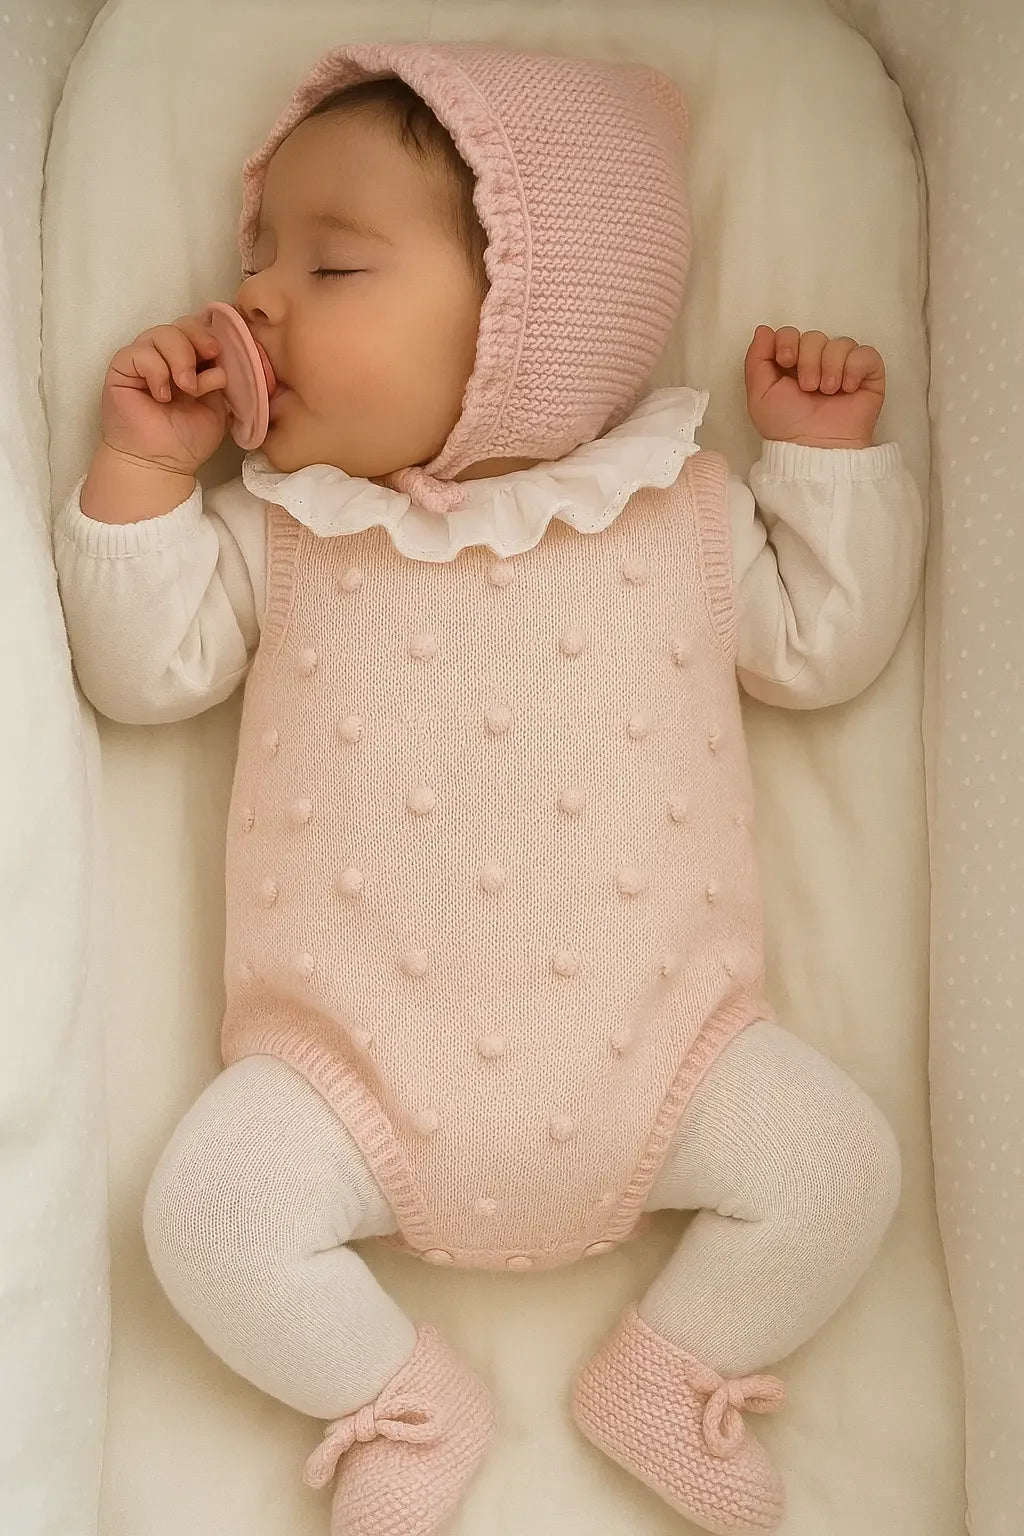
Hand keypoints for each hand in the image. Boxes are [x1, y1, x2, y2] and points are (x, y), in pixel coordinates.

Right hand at [99, 312, 231, 474]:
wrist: (160, 464)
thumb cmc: (187, 439)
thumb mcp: (217, 407)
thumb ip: (222, 381)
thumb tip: (226, 361)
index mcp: (190, 362)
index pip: (198, 330)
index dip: (209, 335)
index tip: (220, 352)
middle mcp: (166, 357)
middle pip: (180, 325)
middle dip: (198, 339)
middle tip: (208, 359)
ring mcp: (144, 360)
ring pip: (161, 333)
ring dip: (180, 357)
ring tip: (186, 388)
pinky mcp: (122, 369)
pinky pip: (139, 353)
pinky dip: (156, 371)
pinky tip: (162, 396)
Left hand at [744, 325, 884, 448]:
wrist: (815, 447)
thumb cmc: (786, 426)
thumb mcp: (759, 395)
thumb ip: (756, 359)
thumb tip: (764, 330)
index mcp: (791, 365)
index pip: (790, 332)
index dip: (788, 341)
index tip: (785, 361)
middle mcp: (818, 362)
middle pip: (814, 335)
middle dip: (808, 360)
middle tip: (808, 387)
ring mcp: (844, 367)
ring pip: (840, 343)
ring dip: (830, 367)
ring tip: (828, 392)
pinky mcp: (868, 375)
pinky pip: (865, 354)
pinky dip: (854, 369)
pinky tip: (848, 388)